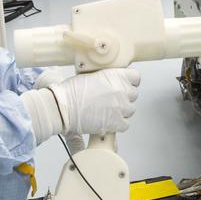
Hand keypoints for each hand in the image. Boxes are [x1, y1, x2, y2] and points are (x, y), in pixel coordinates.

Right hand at [19, 67, 140, 143]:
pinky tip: (107, 120)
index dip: (129, 81)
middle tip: (111, 99)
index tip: (124, 84)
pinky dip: (118, 124)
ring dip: (121, 110)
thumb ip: (107, 77)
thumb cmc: (72, 91)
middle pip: (133, 94)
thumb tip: (111, 81)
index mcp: (117, 76)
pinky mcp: (118, 123)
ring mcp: (122, 108)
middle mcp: (123, 91)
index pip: (136, 77)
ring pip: (130, 110)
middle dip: (124, 97)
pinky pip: (125, 124)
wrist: (64, 107)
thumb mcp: (92, 75)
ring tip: (107, 110)